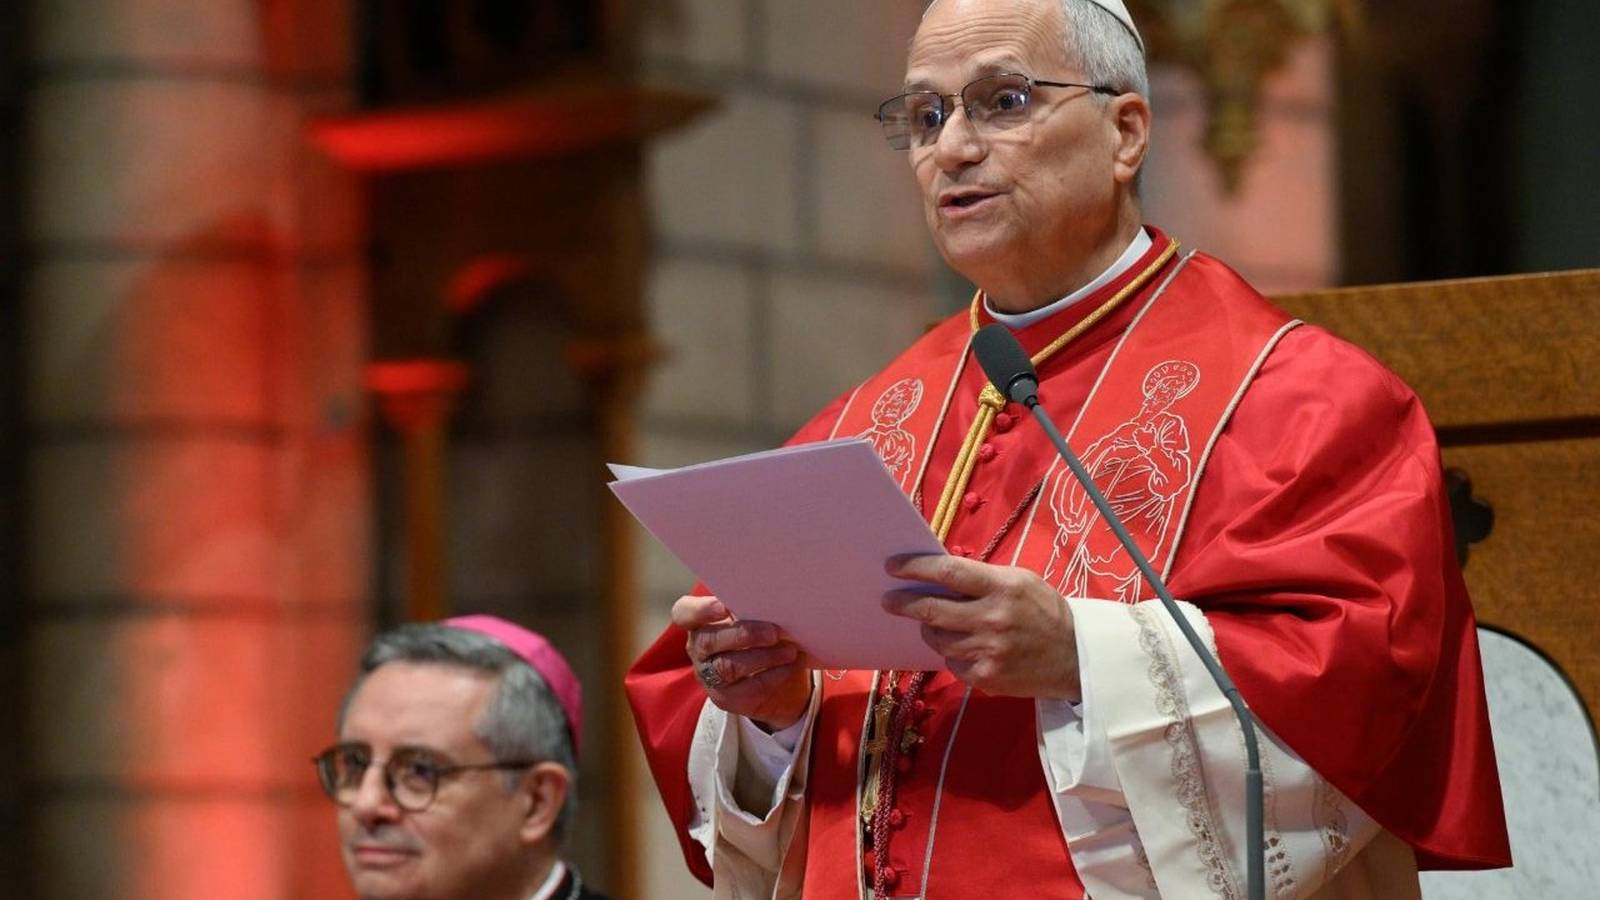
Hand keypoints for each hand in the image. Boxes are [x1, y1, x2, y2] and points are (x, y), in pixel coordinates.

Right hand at [672, 594, 812, 730]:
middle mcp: (698, 649)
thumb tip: (777, 601)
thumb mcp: (756, 619)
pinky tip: (792, 664)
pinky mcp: (727, 699)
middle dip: (743, 634)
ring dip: (763, 656)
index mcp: (699, 622)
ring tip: (790, 650)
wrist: (778, 680)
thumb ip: (755, 609)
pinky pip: (749, 687)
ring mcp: (709, 676)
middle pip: (708, 641)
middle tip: (773, 632)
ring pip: (728, 666)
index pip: (684, 613)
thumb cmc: (762, 636)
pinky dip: (775, 674)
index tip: (724, 605)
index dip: (700, 609)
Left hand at [882, 555, 1079, 700]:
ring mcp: (988, 652)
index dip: (915, 568)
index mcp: (1003, 588)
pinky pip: (952, 662)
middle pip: (932, 610)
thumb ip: (982, 578)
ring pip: (938, 638)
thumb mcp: (1020, 582)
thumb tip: (938, 574)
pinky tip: (963, 645)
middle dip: (903, 604)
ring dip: (930, 629)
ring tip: (934, 622)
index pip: (948, 573)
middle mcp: (993, 619)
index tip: (892, 567)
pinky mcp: (986, 678)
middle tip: (888, 600)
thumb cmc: (1044, 611)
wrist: (1076, 657)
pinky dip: (951, 652)